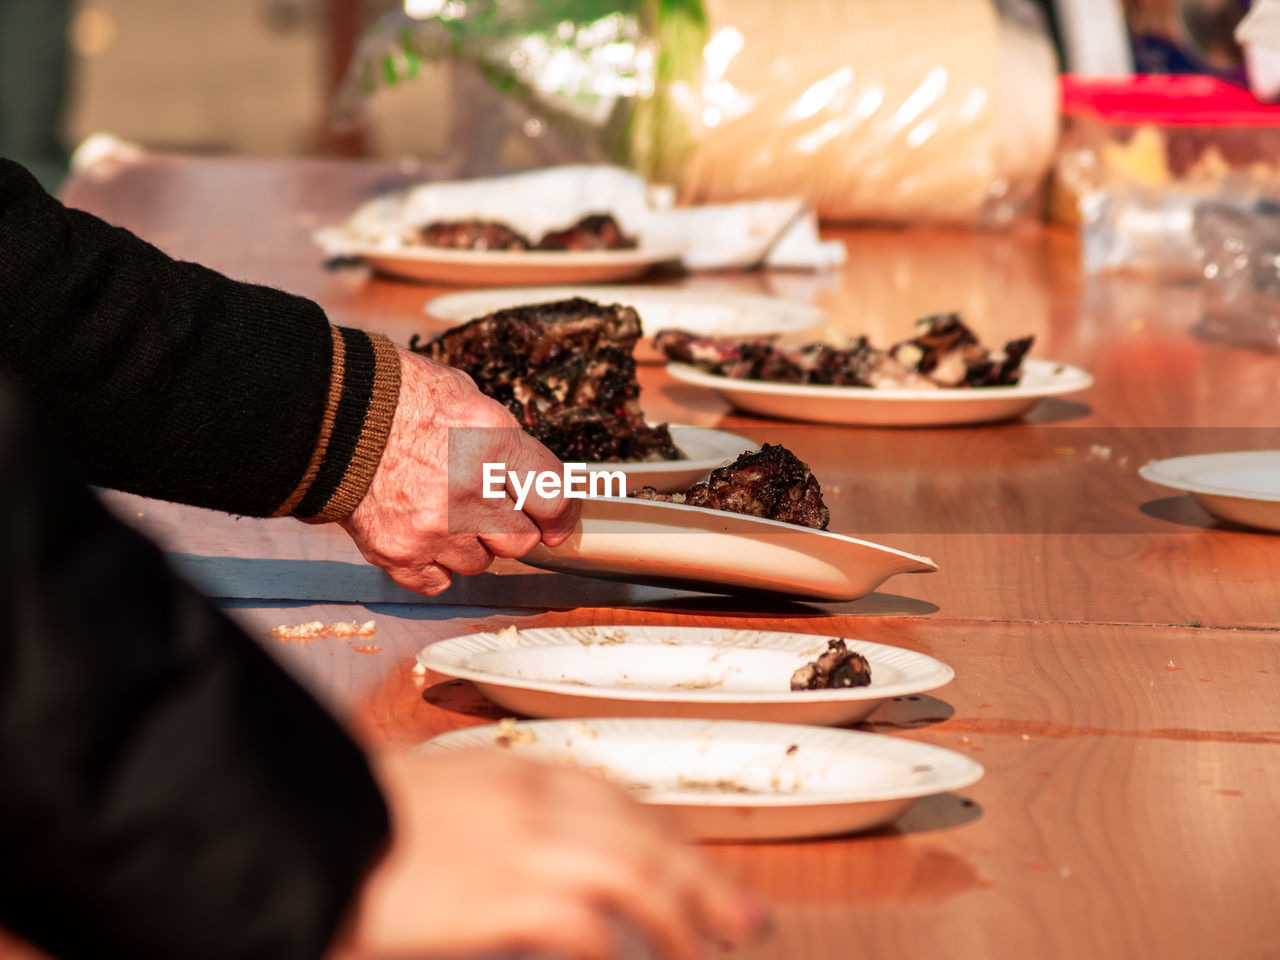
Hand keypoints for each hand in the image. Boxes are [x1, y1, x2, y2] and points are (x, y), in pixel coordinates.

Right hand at [331, 750, 764, 959]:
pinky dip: (617, 949)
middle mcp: (534, 797)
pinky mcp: (509, 891)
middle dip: (700, 877)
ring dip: (682, 915)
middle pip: (644, 834)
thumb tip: (531, 852)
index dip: (664, 839)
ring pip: (637, 875)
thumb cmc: (352, 814)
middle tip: (742, 918)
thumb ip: (492, 815)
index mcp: (516, 770)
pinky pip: (589, 926)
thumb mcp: (435, 798)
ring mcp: (526, 842)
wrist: (301, 818)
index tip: (690, 868)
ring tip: (710, 946)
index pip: (617, 799)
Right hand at [340, 348, 579, 594]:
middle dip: (510, 528)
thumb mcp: (467, 399)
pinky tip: (423, 535)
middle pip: (520, 540)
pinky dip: (434, 565)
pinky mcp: (400, 553)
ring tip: (443, 512)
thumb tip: (533, 477)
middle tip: (489, 509)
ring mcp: (434, 527)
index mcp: (494, 443)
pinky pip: (438, 581)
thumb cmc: (397, 398)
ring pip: (480, 563)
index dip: (562, 515)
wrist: (329, 416)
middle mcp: (469, 490)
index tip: (558, 522)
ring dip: (470, 545)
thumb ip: (504, 443)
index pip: (554, 498)